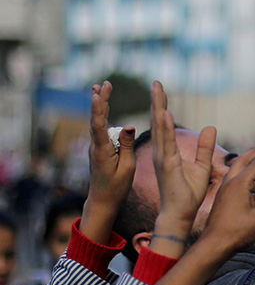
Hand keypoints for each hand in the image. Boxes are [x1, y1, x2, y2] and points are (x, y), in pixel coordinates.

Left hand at [80, 81, 136, 243]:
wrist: (102, 200)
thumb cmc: (116, 187)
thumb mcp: (127, 168)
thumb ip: (127, 145)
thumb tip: (129, 125)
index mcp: (102, 151)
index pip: (98, 125)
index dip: (98, 108)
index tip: (99, 94)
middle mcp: (96, 146)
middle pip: (96, 119)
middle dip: (100, 100)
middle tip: (103, 84)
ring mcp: (96, 146)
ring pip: (98, 122)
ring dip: (101, 104)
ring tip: (102, 88)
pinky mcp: (100, 148)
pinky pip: (101, 128)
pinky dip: (103, 115)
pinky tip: (105, 107)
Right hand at [149, 82, 216, 256]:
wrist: (180, 215)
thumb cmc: (187, 195)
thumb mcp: (201, 166)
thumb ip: (204, 148)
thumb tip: (210, 128)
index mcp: (167, 152)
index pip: (164, 124)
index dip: (161, 106)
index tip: (159, 89)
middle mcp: (161, 152)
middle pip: (158, 121)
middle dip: (157, 101)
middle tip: (155, 81)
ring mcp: (162, 158)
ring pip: (159, 128)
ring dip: (158, 108)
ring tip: (157, 89)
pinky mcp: (166, 166)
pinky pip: (166, 144)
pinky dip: (164, 128)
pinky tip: (162, 113)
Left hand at [195, 145, 254, 256]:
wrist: (212, 245)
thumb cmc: (236, 233)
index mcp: (239, 184)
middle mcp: (229, 183)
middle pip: (243, 159)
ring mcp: (223, 190)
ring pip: (235, 168)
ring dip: (247, 162)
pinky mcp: (222, 199)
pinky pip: (233, 180)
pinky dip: (243, 174)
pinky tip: (250, 188)